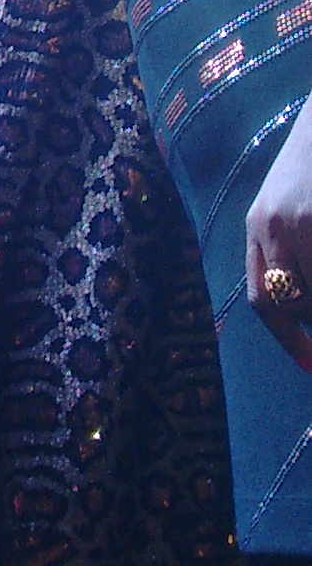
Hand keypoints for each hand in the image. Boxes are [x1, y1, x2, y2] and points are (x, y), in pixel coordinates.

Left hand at [246, 94, 311, 375]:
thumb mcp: (287, 201)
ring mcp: (303, 219)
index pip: (265, 300)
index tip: (310, 365)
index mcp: (258, 224)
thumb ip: (285, 248)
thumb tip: (301, 310)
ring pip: (311, 291)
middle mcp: (273, 224)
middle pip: (295, 301)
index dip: (288, 340)